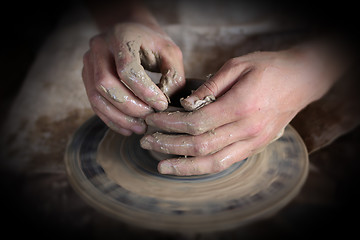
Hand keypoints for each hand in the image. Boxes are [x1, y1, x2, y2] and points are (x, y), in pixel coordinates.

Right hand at [82, 23, 184, 135]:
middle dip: (129, 107)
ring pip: (96, 97)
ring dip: (119, 118)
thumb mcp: (170, 53)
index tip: (161, 105)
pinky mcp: (87, 77)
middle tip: (148, 118)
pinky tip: (128, 128)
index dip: (145, 91)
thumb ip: (173, 75)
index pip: (127, 69)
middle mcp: (99, 48)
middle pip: (106, 84)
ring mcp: (89, 63)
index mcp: (121, 37)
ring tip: (140, 128)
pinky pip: (94, 103)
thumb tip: (166, 103)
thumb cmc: (152, 44)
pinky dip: (111, 119)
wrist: (130, 32)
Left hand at [141, 48, 336, 175]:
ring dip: (184, 166)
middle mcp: (247, 129)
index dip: (169, 125)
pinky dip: (203, 168)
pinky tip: (186, 166)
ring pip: (213, 163)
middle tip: (147, 142)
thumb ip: (211, 86)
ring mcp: (253, 142)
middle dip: (169, 146)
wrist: (302, 80)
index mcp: (241, 106)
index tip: (152, 121)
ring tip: (161, 167)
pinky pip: (226, 163)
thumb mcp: (238, 65)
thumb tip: (186, 104)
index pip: (196, 123)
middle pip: (200, 146)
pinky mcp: (256, 147)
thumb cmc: (269, 68)